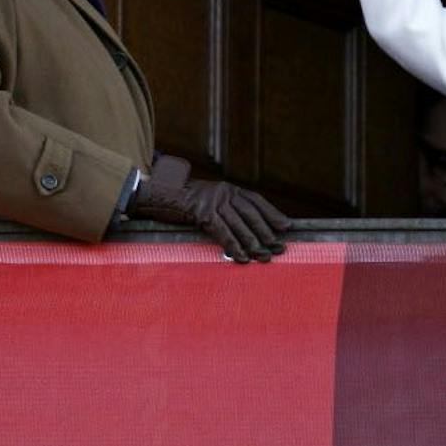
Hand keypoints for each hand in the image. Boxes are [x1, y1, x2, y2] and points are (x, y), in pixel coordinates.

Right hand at [131, 155, 291, 261]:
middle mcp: (224, 192)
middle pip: (251, 214)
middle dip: (267, 232)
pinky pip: (223, 232)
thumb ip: (227, 209)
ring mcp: (213, 201)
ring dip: (253, 243)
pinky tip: (242, 257)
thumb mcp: (210, 201)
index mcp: (229, 189)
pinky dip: (234, 246)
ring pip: (239, 225)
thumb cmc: (184, 203)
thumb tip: (247, 227)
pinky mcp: (202, 213)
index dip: (272, 214)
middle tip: (279, 247)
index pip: (256, 201)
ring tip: (264, 257)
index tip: (286, 226)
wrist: (159, 196)